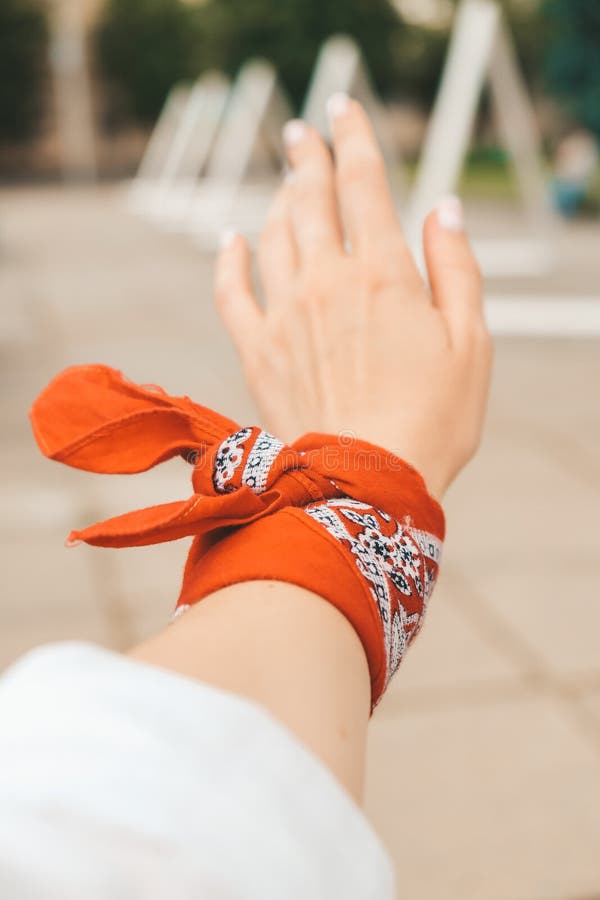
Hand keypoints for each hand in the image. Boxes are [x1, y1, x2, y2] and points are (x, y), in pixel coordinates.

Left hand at [214, 95, 491, 498]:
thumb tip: (444, 208)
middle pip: (310, 198)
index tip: (343, 109)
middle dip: (307, 156)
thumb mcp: (471, 342)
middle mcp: (326, 281)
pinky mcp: (258, 352)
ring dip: (279, 201)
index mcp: (383, 273)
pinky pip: (232, 292)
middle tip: (301, 130)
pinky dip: (229, 260)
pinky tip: (230, 239)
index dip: (353, 137)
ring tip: (286, 183)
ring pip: (273, 236)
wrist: (368, 485)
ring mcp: (285, 315)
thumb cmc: (433, 420)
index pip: (364, 182)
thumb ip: (456, 268)